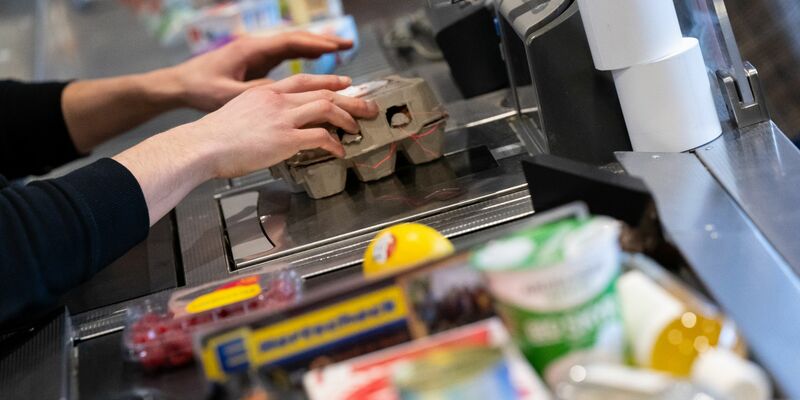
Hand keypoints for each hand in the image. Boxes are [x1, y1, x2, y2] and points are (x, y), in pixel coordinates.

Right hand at [114, 74, 377, 224]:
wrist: (202, 145)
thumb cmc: (213, 138)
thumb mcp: (238, 114)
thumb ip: (258, 115)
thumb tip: (268, 129)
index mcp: (265, 92)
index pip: (305, 81)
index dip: (329, 82)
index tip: (345, 84)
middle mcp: (278, 100)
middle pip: (324, 92)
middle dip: (350, 99)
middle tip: (367, 106)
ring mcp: (283, 118)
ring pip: (328, 108)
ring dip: (348, 118)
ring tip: (358, 128)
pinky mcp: (286, 139)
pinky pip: (321, 137)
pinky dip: (335, 143)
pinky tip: (340, 151)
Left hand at [168, 32, 352, 111]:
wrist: (180, 85)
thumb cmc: (200, 89)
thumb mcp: (230, 95)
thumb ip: (259, 93)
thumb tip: (286, 95)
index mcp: (253, 50)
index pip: (292, 42)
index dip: (317, 45)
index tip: (338, 48)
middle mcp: (257, 47)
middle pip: (297, 40)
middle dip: (324, 42)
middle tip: (349, 45)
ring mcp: (257, 53)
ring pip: (293, 46)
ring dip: (316, 48)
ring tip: (341, 51)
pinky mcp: (255, 62)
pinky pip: (286, 56)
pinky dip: (304, 57)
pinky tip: (316, 63)